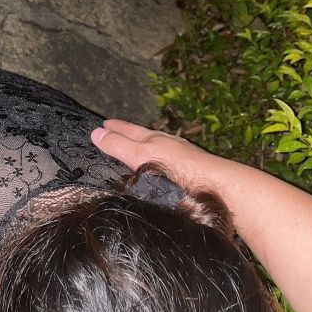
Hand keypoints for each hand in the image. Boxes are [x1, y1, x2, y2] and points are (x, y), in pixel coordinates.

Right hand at [91, 119, 229, 192]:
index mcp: (153, 139)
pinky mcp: (191, 174)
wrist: (216, 187)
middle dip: (129, 133)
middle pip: (144, 136)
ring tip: (138, 149)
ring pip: (159, 148)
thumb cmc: (175, 170)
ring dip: (146, 147)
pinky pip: (169, 162)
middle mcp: (168, 145)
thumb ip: (119, 146)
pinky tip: (162, 171)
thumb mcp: (140, 156)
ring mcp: (182, 158)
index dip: (115, 128)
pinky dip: (159, 161)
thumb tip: (95, 132)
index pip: (129, 130)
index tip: (102, 124)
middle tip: (115, 130)